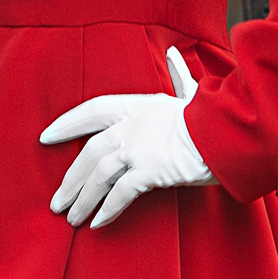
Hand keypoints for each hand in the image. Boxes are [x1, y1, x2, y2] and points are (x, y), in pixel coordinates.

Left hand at [39, 47, 215, 226]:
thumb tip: (174, 55)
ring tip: (71, 217)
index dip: (69, 123)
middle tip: (57, 200)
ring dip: (83, 198)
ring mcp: (140, 148)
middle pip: (90, 152)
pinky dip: (107, 209)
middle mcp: (133, 126)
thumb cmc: (214, 113)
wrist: (230, 131)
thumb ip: (179, 76)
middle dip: (70, 178)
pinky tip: (98, 223)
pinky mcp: (150, 170)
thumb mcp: (194, 91)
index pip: (94, 110)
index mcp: (140, 105)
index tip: (47, 136)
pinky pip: (121, 193)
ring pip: (99, 175)